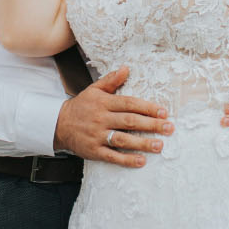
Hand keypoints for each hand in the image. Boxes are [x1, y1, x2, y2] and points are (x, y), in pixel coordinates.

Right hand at [53, 66, 173, 167]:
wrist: (59, 124)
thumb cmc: (81, 106)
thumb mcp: (94, 89)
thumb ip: (111, 80)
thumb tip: (127, 68)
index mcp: (104, 102)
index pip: (129, 104)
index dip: (147, 108)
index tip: (164, 112)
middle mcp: (101, 119)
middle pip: (129, 121)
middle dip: (151, 125)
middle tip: (169, 128)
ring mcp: (97, 136)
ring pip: (123, 140)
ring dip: (142, 143)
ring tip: (160, 145)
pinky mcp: (93, 151)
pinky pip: (112, 156)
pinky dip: (127, 159)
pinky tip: (141, 161)